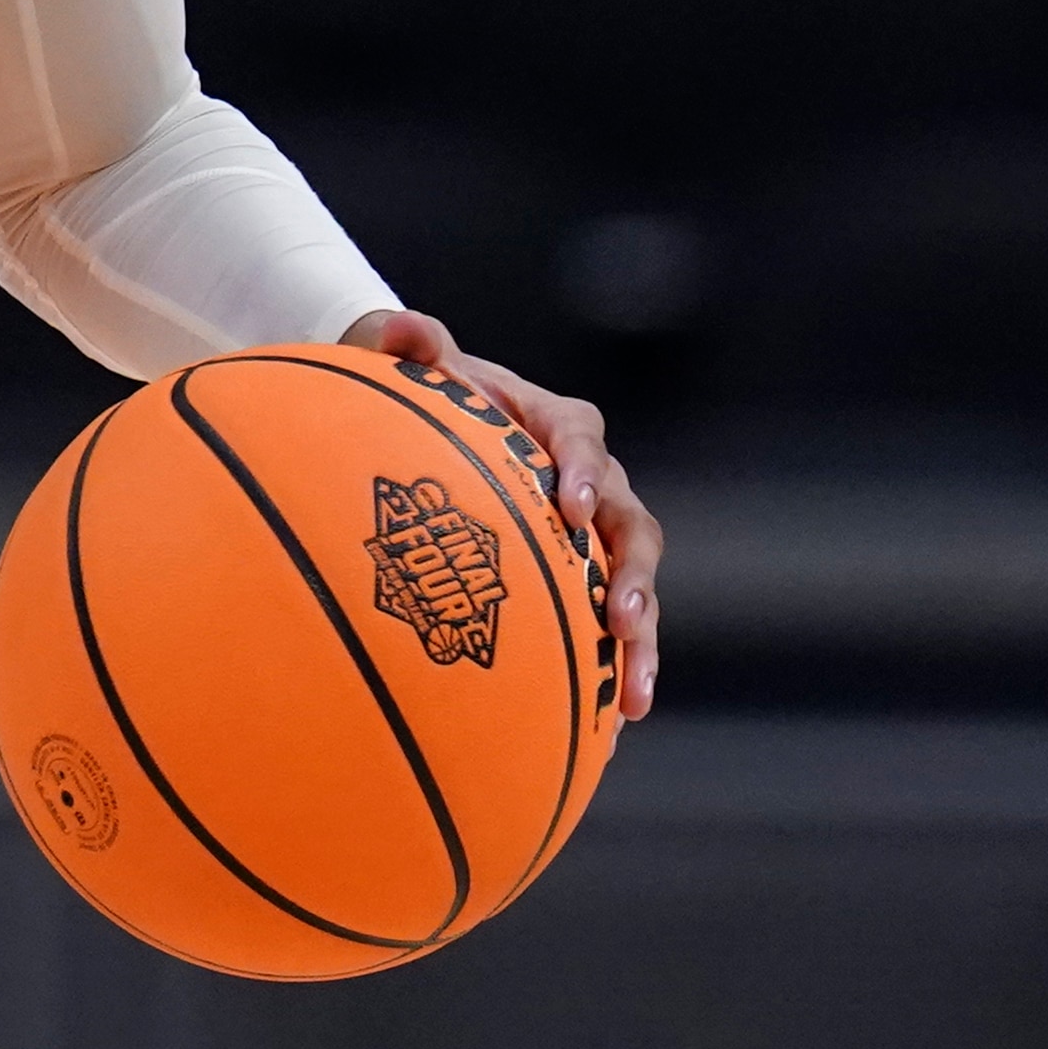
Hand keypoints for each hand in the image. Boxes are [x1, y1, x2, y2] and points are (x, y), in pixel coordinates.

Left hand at [343, 308, 662, 720]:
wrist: (429, 428)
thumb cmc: (421, 394)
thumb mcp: (407, 364)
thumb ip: (408, 345)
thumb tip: (404, 328)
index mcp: (550, 421)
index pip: (579, 434)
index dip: (579, 468)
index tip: (567, 504)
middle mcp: (586, 477)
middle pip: (629, 520)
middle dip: (635, 572)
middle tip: (624, 617)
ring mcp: (590, 532)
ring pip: (634, 580)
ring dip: (643, 636)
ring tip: (639, 694)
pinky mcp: (581, 575)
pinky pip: (608, 620)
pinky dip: (618, 664)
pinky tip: (618, 721)